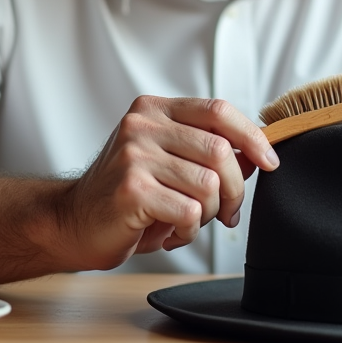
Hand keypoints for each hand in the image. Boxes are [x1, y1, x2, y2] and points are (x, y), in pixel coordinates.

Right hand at [62, 96, 279, 270]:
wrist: (72, 223)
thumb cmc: (126, 195)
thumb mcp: (168, 162)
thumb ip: (206, 153)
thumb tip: (256, 155)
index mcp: (154, 111)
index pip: (218, 110)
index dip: (252, 136)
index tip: (269, 161)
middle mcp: (142, 126)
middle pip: (220, 150)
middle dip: (235, 189)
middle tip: (227, 212)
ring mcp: (134, 156)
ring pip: (209, 185)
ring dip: (208, 213)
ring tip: (186, 220)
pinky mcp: (132, 190)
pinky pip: (189, 212)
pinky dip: (187, 231)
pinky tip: (169, 232)